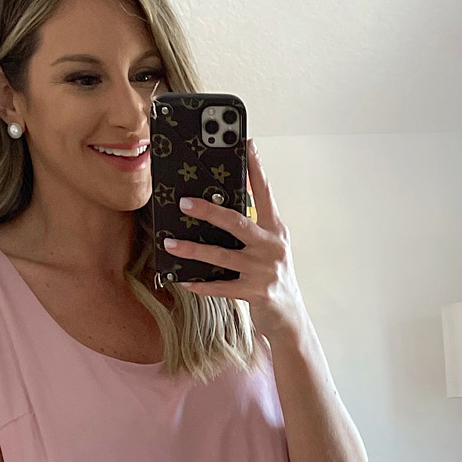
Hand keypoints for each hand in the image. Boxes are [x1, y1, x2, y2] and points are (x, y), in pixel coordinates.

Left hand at [165, 142, 305, 341]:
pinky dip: (202, 285)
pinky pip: (222, 287)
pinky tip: (185, 280)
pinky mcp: (256, 293)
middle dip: (210, 212)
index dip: (256, 168)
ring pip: (223, 256)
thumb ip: (252, 230)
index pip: (265, 194)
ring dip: (194, 250)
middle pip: (238, 223)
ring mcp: (264, 271)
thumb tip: (218, 210)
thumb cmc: (273, 278)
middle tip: (185, 202)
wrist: (290, 318)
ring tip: (171, 244)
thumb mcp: (269, 249)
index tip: (247, 144)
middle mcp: (272, 247)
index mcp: (276, 231)